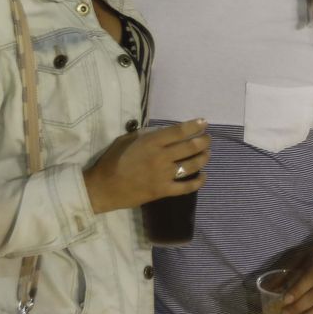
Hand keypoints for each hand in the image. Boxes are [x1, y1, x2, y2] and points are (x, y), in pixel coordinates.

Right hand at [83, 119, 209, 213]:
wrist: (104, 188)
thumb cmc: (112, 160)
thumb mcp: (126, 140)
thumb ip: (146, 135)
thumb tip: (163, 132)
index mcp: (151, 143)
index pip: (179, 132)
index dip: (194, 126)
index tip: (204, 122)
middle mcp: (161, 157)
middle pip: (190, 147)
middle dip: (203, 141)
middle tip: (208, 138)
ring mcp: (164, 175)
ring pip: (192, 166)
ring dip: (203, 158)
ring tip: (207, 154)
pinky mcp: (164, 191)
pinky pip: (186, 187)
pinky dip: (198, 182)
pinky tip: (203, 176)